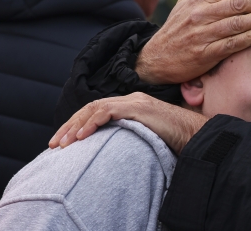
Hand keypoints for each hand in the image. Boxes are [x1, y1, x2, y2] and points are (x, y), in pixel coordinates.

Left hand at [49, 92, 205, 153]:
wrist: (196, 135)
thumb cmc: (175, 140)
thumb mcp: (146, 138)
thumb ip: (129, 137)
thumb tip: (111, 150)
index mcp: (131, 106)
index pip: (96, 110)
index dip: (76, 125)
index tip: (62, 143)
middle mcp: (131, 100)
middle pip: (91, 108)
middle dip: (69, 126)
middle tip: (54, 144)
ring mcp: (135, 102)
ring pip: (95, 108)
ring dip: (75, 126)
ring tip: (63, 144)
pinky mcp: (139, 107)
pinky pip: (108, 111)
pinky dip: (92, 123)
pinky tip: (82, 137)